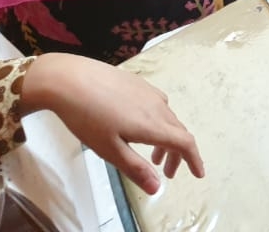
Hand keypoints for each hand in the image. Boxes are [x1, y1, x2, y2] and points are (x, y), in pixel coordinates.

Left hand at [20, 53, 203, 194]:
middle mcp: (157, 106)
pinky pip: (158, 105)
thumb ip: (135, 168)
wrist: (70, 79)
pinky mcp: (138, 83)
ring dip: (166, 139)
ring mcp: (148, 92)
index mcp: (152, 125)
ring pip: (168, 118)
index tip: (198, 174)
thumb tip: (157, 188)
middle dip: (177, 154)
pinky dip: (158, 122)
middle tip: (166, 172)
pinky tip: (139, 125)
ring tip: (152, 155)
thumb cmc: (87, 117)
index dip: (194, 159)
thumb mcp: (109, 149)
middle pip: (178, 131)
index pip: (184, 143)